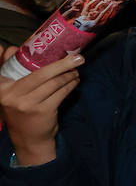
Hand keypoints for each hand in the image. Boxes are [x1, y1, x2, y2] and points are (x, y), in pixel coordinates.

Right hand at [0, 48, 83, 165]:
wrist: (28, 138)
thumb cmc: (20, 109)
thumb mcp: (9, 91)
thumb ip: (8, 70)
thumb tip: (9, 48)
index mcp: (1, 87)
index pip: (11, 64)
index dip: (27, 54)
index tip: (50, 48)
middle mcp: (11, 94)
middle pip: (41, 73)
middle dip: (62, 63)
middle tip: (78, 58)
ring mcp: (28, 104)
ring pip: (54, 83)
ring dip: (69, 75)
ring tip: (76, 71)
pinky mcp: (43, 111)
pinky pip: (61, 92)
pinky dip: (70, 85)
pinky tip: (74, 81)